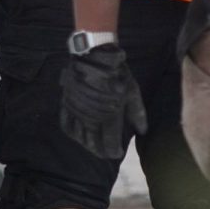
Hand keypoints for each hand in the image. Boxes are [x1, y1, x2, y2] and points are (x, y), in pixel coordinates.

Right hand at [59, 44, 145, 159]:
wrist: (94, 56)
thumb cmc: (116, 73)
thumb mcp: (132, 91)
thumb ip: (138, 113)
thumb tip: (143, 131)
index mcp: (110, 116)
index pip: (110, 144)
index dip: (113, 151)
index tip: (116, 152)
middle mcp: (92, 118)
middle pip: (93, 144)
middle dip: (100, 151)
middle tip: (104, 152)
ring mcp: (78, 112)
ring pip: (79, 137)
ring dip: (86, 144)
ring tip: (93, 145)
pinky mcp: (67, 104)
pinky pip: (66, 124)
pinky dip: (72, 133)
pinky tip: (77, 135)